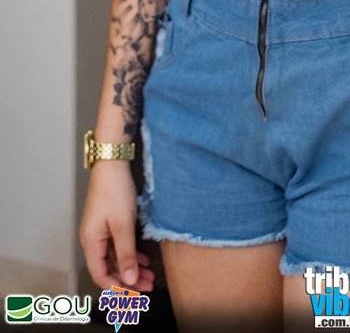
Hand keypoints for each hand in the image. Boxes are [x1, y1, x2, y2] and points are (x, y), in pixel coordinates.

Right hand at [79, 161, 155, 291]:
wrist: (112, 163)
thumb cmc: (114, 191)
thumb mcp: (122, 224)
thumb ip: (125, 253)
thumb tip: (128, 279)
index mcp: (90, 242)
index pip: (100, 274)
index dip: (116, 286)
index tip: (135, 293)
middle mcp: (93, 240)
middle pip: (109, 267)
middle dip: (128, 278)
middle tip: (149, 286)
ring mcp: (101, 231)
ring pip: (116, 257)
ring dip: (132, 267)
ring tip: (151, 275)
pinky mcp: (110, 223)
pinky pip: (119, 245)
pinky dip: (131, 254)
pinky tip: (144, 259)